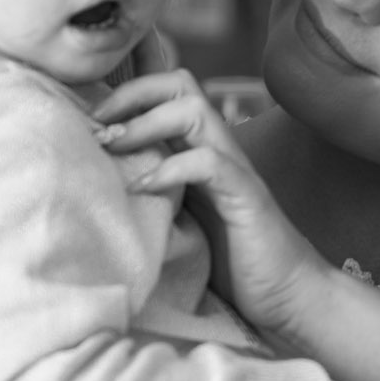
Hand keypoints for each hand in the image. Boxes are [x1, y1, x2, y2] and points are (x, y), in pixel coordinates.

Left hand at [93, 72, 326, 344]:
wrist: (289, 297)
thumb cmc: (232, 264)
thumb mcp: (182, 220)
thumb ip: (155, 193)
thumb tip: (97, 184)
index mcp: (200, 150)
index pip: (168, 91)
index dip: (127, 92)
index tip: (90, 119)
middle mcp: (218, 150)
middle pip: (179, 84)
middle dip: (132, 93)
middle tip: (97, 123)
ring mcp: (234, 169)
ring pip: (194, 109)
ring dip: (145, 122)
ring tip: (113, 146)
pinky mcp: (246, 197)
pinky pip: (208, 163)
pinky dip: (171, 168)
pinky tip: (144, 188)